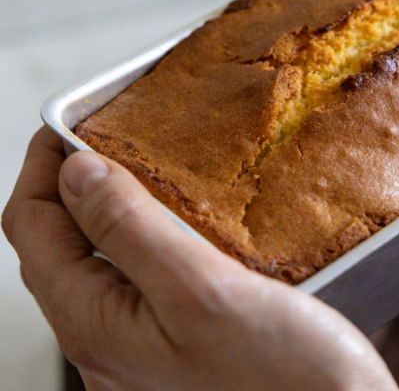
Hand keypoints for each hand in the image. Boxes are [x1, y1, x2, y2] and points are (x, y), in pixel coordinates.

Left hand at [2, 128, 398, 390]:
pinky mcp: (177, 340)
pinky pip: (139, 273)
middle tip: (118, 129)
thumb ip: (131, 230)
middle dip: (75, 178)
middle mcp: (106, 337)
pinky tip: (190, 213)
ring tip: (153, 159)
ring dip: (114, 200)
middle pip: (58, 241)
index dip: (44, 164)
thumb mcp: (202, 292)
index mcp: (96, 324)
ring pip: (99, 255)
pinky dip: (149, 228)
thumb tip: (76, 173)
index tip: (79, 118)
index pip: (32, 226)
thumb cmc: (281, 378)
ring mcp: (140, 343)